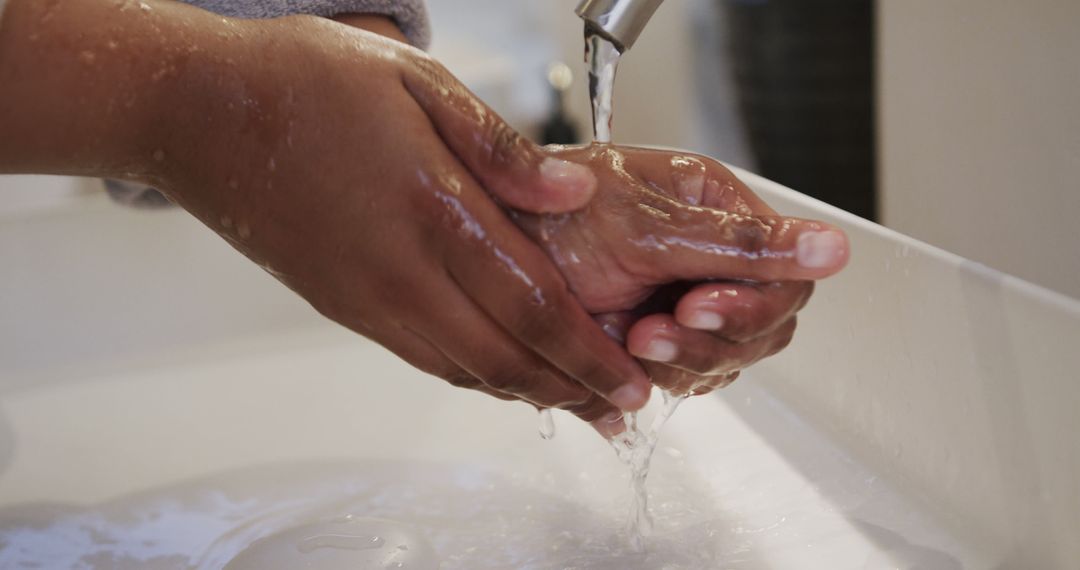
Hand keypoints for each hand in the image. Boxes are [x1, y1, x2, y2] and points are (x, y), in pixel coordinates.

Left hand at [498, 145, 847, 396]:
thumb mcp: (645, 229)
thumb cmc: (548, 219)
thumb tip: (833, 248)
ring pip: (725, 360)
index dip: (752, 302)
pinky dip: (655, 380)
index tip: (697, 305)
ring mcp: (682, 301)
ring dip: (677, 362)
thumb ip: (740, 246)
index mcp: (717, 210)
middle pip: (764, 326)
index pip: (786, 273)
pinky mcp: (653, 342)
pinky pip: (685, 379)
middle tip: (649, 330)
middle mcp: (707, 256)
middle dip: (709, 339)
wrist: (482, 256)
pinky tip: (621, 359)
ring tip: (624, 337)